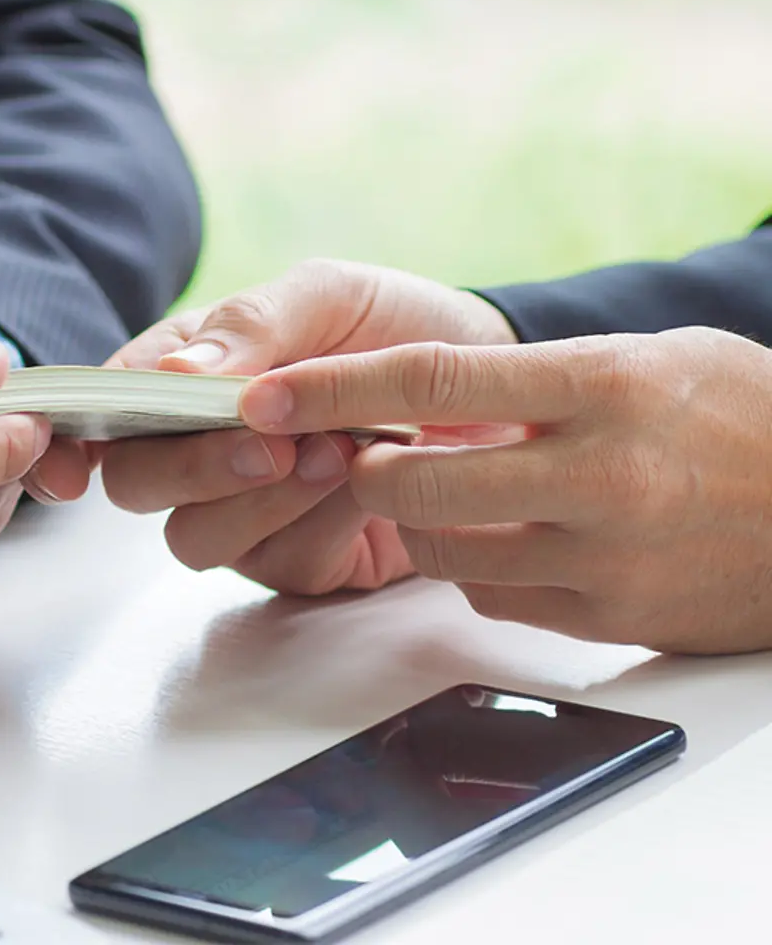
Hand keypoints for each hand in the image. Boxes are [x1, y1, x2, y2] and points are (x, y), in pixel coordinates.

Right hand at [99, 260, 516, 593]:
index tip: (73, 469)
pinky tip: (369, 487)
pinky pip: (278, 564)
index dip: (71, 444)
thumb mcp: (330, 295)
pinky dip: (323, 525)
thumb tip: (167, 377)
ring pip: (195, 538)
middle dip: (193, 469)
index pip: (101, 411)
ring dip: (261, 502)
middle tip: (271, 443)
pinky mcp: (298, 561)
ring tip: (341, 453)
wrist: (501, 388)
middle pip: (136, 485)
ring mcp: (243, 512)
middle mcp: (197, 449)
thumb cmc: (401, 326)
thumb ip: (252, 324)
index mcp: (181, 375)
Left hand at [239, 326, 771, 652]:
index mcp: (602, 385)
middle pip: (414, 483)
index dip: (331, 387)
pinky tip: (519, 539)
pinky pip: (494, 600)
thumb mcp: (647, 361)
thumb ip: (535, 378)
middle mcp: (597, 473)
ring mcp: (603, 557)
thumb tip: (418, 398)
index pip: (432, 376)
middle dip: (365, 471)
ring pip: (443, 554)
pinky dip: (481, 571)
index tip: (260, 395)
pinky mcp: (608, 620)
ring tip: (458, 492)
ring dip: (421, 525)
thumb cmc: (741, 418)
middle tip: (361, 454)